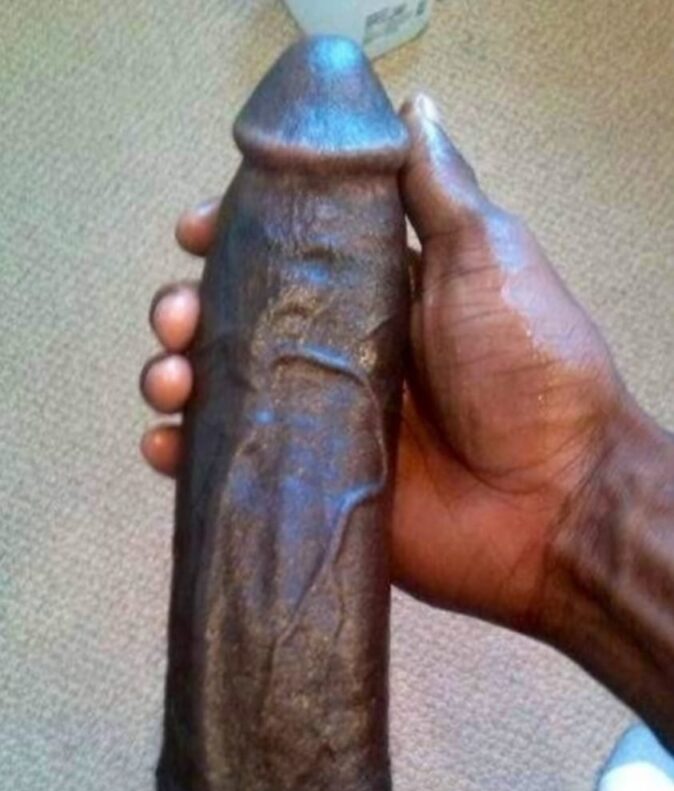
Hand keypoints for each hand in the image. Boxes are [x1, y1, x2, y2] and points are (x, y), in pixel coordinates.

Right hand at [140, 95, 629, 635]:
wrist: (554, 498)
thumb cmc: (528, 368)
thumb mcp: (488, 259)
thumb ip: (438, 192)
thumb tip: (408, 107)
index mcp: (374, 297)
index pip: (284, 255)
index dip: (235, 237)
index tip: (197, 228)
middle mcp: (337, 356)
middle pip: (237, 323)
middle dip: (189, 309)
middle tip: (179, 317)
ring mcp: (321, 426)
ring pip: (223, 393)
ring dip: (177, 377)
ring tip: (171, 377)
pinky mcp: (313, 488)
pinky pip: (234, 469)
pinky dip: (186, 457)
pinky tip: (166, 446)